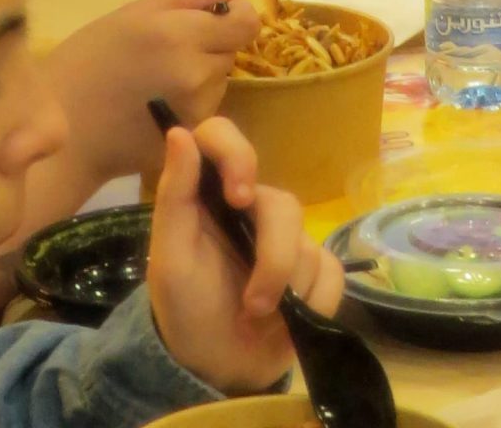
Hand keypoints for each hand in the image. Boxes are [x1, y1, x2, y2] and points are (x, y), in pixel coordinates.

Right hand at [60, 0, 261, 173]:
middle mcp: (196, 74)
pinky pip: (207, 109)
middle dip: (210, 45)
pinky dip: (191, 102)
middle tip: (168, 50)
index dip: (235, 16)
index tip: (212, 18)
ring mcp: (195, 112)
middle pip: (231, 51)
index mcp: (182, 35)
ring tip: (158, 78)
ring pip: (219, 80)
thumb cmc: (88, 58)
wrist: (61, 126)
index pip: (247, 23)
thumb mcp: (133, 12)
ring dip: (201, 74)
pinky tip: (157, 103)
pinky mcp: (189, 139)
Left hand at [148, 116, 344, 395]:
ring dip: (288, 287)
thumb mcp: (169, 259)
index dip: (236, 153)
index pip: (221, 135)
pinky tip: (296, 319)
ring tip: (261, 319)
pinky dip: (316, 300)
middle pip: (281, 204)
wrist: (215, 370)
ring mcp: (286, 239)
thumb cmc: (185, 310)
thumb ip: (175, 196)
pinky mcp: (315, 270)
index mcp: (210, 195)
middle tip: (253, 305)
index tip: (239, 197)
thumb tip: (179, 131)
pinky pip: (331, 271)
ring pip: (308, 243)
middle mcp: (250, 207)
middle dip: (272, 261)